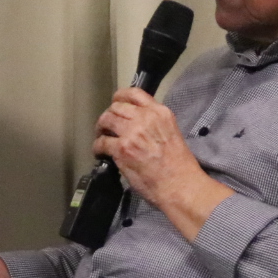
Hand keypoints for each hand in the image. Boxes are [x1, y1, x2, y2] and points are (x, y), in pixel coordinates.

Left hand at [91, 87, 233, 239]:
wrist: (179, 184)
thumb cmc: (179, 166)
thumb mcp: (171, 133)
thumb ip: (153, 124)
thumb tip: (134, 125)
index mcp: (160, 113)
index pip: (135, 93)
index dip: (120, 97)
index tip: (115, 103)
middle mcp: (145, 118)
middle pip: (116, 107)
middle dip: (108, 116)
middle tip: (106, 127)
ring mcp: (132, 132)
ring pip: (106, 120)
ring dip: (100, 128)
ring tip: (101, 137)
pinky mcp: (122, 149)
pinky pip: (101, 142)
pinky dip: (97, 148)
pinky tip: (100, 153)